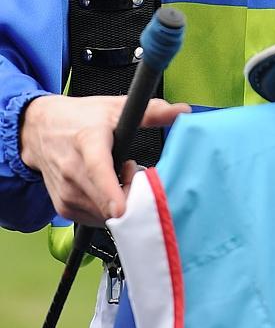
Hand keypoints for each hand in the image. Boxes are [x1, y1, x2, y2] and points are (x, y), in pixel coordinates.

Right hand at [20, 94, 190, 225]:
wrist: (38, 130)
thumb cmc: (79, 119)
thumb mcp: (115, 108)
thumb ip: (151, 111)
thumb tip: (182, 111)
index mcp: (88, 143)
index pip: (99, 171)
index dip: (112, 192)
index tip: (122, 210)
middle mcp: (73, 171)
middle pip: (107, 201)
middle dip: (131, 193)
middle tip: (132, 170)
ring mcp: (66, 192)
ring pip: (103, 214)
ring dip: (119, 202)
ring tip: (116, 175)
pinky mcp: (63, 207)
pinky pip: (94, 219)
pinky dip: (106, 208)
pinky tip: (105, 188)